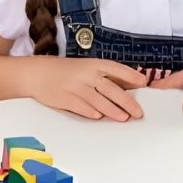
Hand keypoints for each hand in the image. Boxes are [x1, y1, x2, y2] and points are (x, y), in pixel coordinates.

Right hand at [31, 58, 146, 121]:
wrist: (39, 73)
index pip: (116, 69)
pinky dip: (90, 112)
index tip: (143, 83)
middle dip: (126, 101)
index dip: (130, 76)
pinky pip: (80, 106)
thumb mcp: (87, 68)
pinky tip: (99, 117)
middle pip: (110, 88)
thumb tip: (132, 86)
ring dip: (112, 110)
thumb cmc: (67, 72)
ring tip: (124, 118)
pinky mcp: (64, 98)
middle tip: (138, 112)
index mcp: (93, 64)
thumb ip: (107, 76)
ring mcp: (75, 86)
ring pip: (97, 100)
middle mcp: (85, 74)